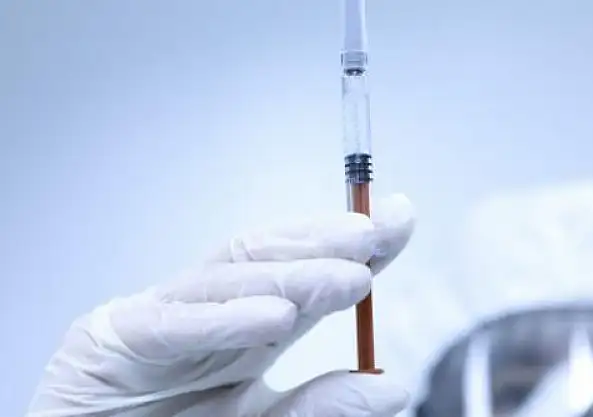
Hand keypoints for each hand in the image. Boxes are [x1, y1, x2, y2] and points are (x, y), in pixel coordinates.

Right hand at [27, 194, 415, 416]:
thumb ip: (320, 408)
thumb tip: (391, 385)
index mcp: (248, 331)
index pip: (309, 277)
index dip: (357, 247)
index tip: (400, 222)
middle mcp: (210, 314)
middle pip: (271, 259)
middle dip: (327, 241)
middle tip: (378, 232)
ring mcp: (160, 317)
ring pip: (228, 277)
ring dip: (290, 273)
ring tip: (347, 276)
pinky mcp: (110, 338)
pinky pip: (171, 321)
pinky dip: (224, 318)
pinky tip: (273, 314)